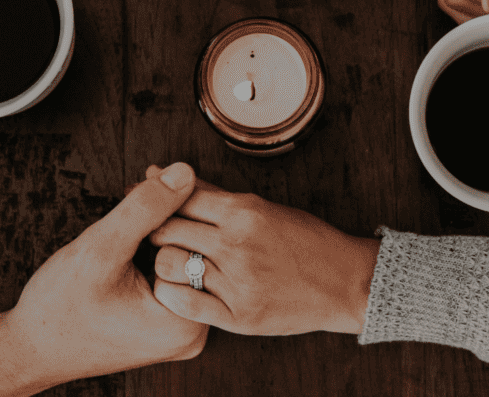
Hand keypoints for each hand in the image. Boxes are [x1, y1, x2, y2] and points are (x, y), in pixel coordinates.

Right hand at [3, 163, 208, 388]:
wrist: (31, 350)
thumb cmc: (58, 308)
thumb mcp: (100, 249)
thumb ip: (145, 209)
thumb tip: (185, 173)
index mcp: (186, 322)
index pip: (203, 242)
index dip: (179, 200)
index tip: (153, 175)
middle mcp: (193, 332)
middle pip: (198, 250)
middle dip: (173, 211)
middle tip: (145, 181)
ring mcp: (181, 331)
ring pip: (185, 259)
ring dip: (164, 227)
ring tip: (135, 205)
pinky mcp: (167, 326)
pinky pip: (174, 275)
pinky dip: (157, 248)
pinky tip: (136, 232)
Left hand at [147, 167, 380, 335]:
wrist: (343, 281)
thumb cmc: (306, 241)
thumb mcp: (262, 207)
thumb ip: (214, 195)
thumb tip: (168, 174)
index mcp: (244, 211)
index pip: (179, 197)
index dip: (154, 197)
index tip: (145, 200)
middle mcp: (237, 244)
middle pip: (167, 229)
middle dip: (153, 230)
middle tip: (154, 234)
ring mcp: (237, 281)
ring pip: (169, 265)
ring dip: (163, 262)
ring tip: (172, 262)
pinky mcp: (239, 315)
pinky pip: (184, 304)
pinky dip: (171, 294)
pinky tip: (178, 288)